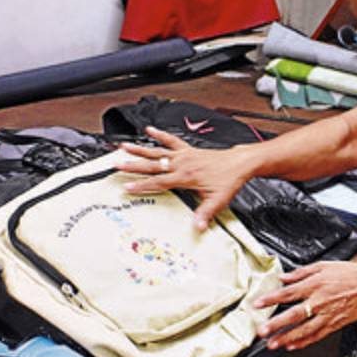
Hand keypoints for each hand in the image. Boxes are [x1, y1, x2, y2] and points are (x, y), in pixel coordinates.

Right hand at [117, 126, 252, 229]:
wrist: (239, 163)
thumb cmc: (228, 180)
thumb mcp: (217, 200)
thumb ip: (205, 214)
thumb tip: (197, 227)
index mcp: (185, 177)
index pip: (158, 182)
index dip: (142, 185)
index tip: (127, 187)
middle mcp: (182, 164)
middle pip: (152, 165)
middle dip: (133, 166)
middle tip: (117, 165)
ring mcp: (184, 155)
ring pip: (157, 151)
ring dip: (140, 149)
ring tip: (124, 146)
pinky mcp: (188, 150)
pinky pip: (171, 140)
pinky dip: (160, 134)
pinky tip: (149, 130)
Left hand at [255, 261, 356, 349]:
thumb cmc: (350, 274)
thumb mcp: (324, 265)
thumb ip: (301, 272)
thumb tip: (284, 277)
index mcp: (315, 285)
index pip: (288, 293)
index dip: (271, 299)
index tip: (257, 304)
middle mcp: (319, 301)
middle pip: (294, 315)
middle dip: (277, 324)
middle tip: (262, 331)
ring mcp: (327, 315)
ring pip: (304, 329)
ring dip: (287, 337)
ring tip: (273, 343)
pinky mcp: (334, 324)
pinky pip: (317, 335)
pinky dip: (304, 342)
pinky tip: (292, 346)